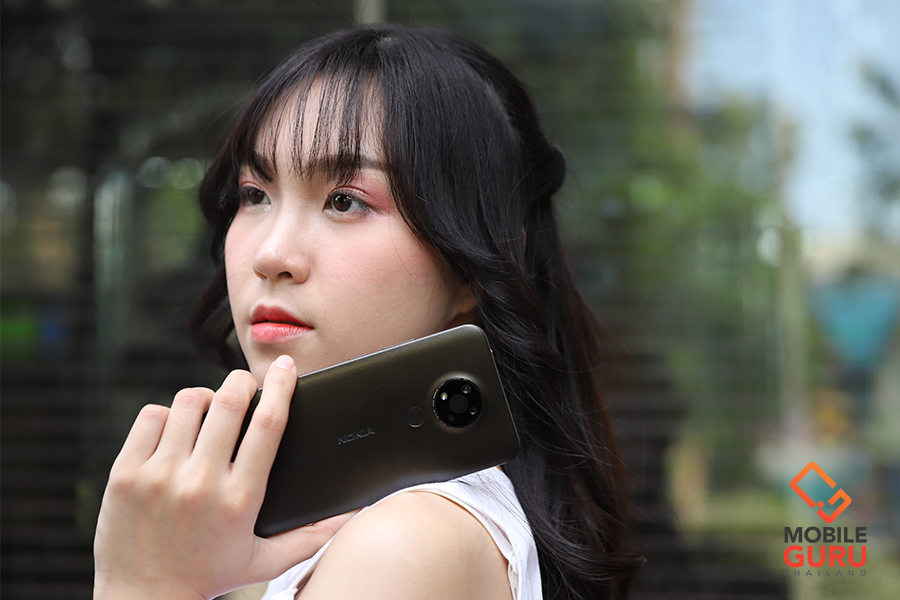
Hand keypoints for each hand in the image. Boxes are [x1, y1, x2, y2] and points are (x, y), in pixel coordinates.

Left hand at [93, 355, 350, 599]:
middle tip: (246, 385)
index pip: (269, 424)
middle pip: (230, 400)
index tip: (286, 367)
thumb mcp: (266, 562)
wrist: (143, 599)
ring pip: (189, 401)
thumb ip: (312, 536)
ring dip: (205, 398)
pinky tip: (175, 432)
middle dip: (243, 382)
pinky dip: (167, 415)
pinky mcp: (126, 474)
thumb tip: (354, 515)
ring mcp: (159, 476)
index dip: (282, 386)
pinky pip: (151, 417)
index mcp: (240, 499)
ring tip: (208, 413)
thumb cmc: (208, 578)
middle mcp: (201, 483)